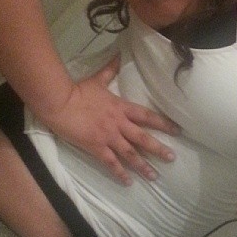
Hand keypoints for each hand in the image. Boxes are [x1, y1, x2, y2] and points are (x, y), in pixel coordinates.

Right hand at [42, 57, 178, 184]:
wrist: (59, 102)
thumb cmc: (77, 91)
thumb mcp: (97, 79)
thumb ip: (110, 69)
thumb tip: (119, 54)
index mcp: (121, 108)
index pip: (147, 117)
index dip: (163, 124)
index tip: (177, 131)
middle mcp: (119, 124)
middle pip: (143, 138)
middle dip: (159, 149)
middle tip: (172, 158)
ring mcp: (108, 137)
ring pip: (130, 154)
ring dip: (143, 165)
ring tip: (155, 176)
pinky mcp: (96, 147)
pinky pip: (111, 163)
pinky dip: (120, 173)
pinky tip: (128, 182)